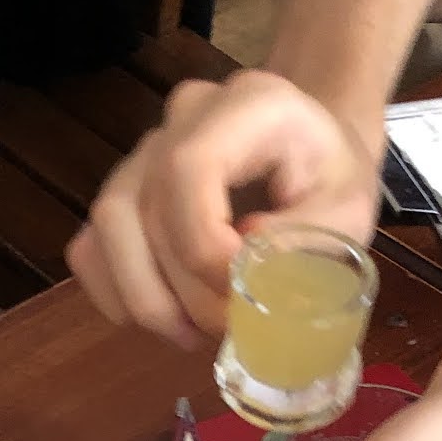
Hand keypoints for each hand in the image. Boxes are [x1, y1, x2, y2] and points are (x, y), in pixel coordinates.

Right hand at [66, 69, 381, 346]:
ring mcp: (143, 152)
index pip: (187, 170)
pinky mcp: (123, 191)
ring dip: (144, 299)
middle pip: (141, 210)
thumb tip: (242, 261)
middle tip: (229, 328)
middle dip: (182, 291)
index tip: (243, 290)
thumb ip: (306, 237)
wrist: (310, 155)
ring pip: (105, 230)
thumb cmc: (330, 182)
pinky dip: (118, 295)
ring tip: (191, 333)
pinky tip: (165, 315)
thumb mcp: (350, 210)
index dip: (202, 247)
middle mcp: (183, 118)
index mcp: (247, 107)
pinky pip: (91, 247)